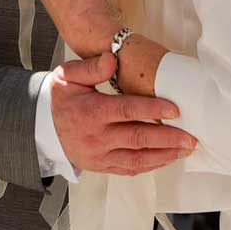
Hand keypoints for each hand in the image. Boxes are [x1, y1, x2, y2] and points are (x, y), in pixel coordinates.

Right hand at [50, 53, 196, 175]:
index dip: (153, 110)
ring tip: (186, 150)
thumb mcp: (68, 76)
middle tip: (191, 137)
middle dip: (168, 138)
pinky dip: (151, 166)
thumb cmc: (60, 99)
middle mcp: (97, 137)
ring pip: (137, 159)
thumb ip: (91, 67)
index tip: (176, 109)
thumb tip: (112, 60)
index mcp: (91, 112)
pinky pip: (129, 169)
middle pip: (138, 138)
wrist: (39, 128)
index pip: (127, 111)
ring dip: (165, 155)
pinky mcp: (102, 166)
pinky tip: (167, 159)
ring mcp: (100, 155)